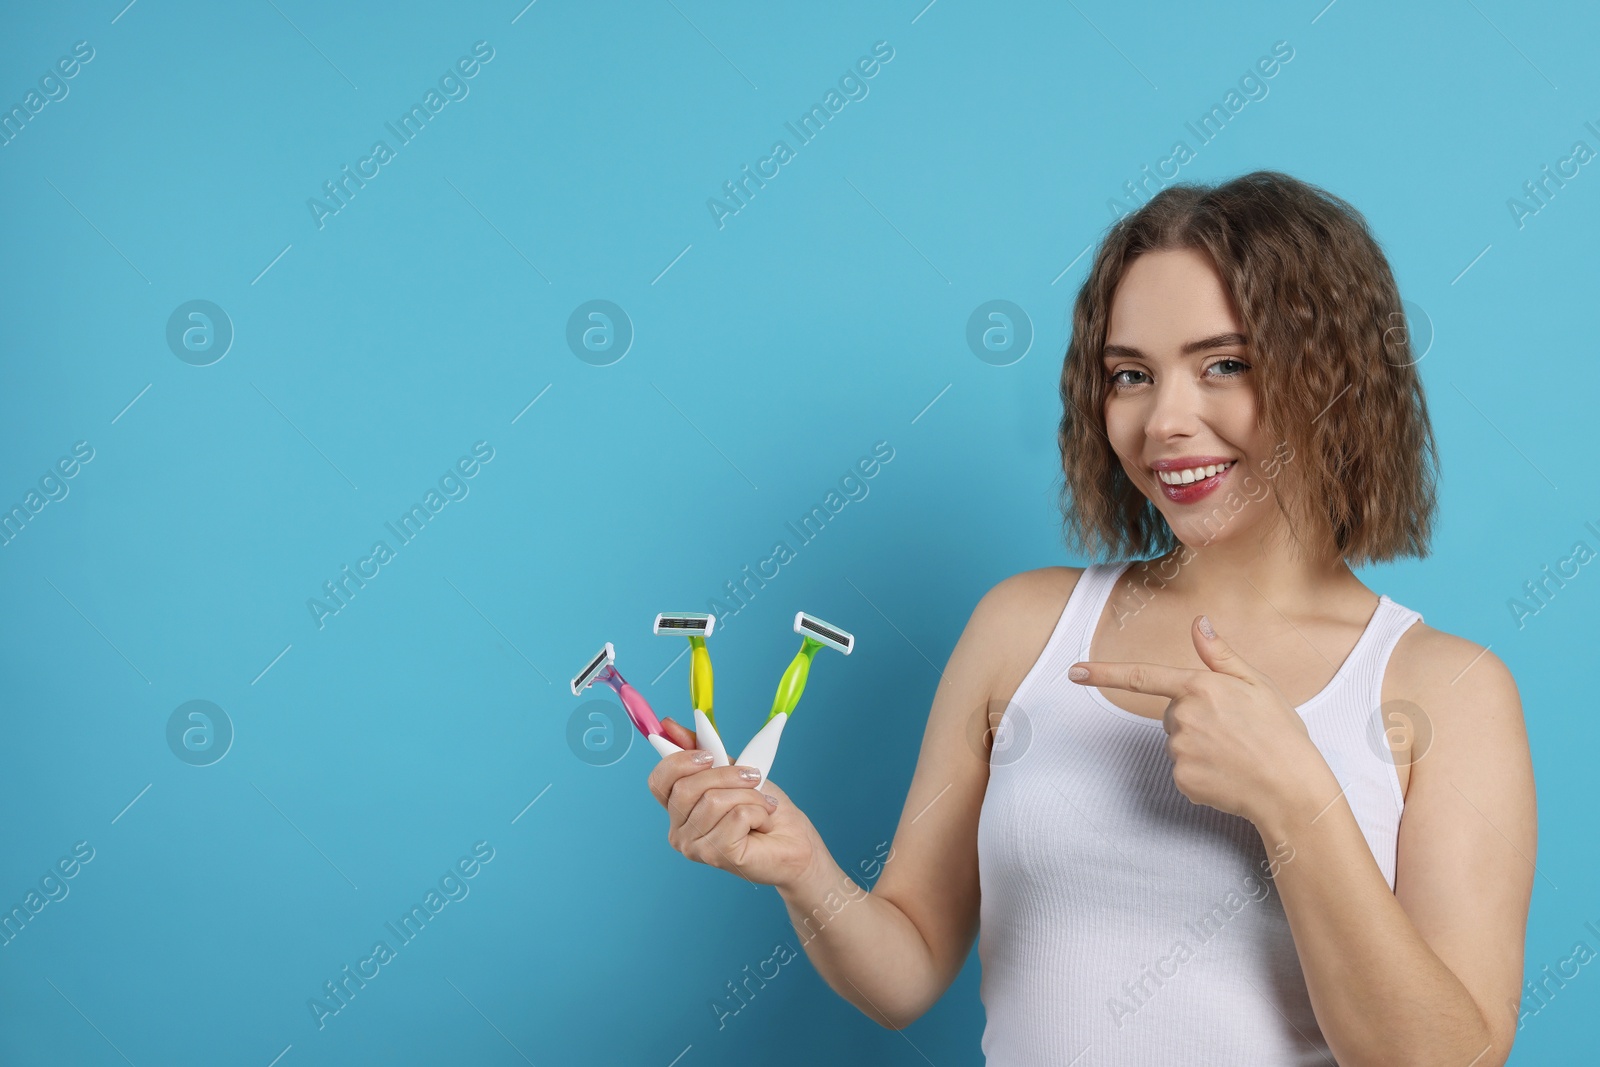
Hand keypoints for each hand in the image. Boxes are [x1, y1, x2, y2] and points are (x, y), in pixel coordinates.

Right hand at [647, 717, 820, 888]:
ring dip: (749, 795)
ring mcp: (695, 848)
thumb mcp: (733, 769)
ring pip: (714, 800)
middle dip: (726, 774)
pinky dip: (758, 811)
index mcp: (678, 810)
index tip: (708, 754)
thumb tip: (670, 725)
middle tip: (753, 776)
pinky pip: (736, 816)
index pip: (658, 782)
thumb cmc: (764, 808)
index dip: (678, 761)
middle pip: (686, 787)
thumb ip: (703, 750)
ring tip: (763, 805)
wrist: (795, 841)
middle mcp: (679, 832)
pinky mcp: (717, 856)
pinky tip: (763, 823)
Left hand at [1066, 615, 1325, 824]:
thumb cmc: (1281, 733)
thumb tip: (1198, 622)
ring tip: (1237, 753)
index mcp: (1199, 687)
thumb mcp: (1257, 684)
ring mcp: (1180, 751)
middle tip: (1235, 730)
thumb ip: (1220, 655)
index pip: (1142, 677)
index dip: (1103, 674)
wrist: (1293, 789)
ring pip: (1178, 743)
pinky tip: (1229, 775)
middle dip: (1195, 718)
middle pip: (1172, 713)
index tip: (1074, 672)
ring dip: (1200, 746)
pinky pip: (1184, 771)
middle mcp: (1183, 717)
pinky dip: (1202, 774)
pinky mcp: (1182, 780)